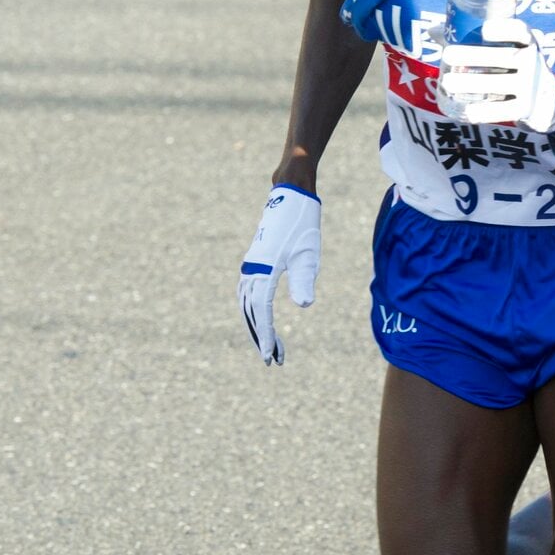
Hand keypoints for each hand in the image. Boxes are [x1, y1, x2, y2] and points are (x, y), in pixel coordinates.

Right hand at [239, 183, 320, 365]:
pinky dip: (251, 309)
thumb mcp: (309, 252)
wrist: (289, 194)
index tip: (272, 357)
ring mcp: (251, 264)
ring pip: (245, 303)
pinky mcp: (255, 260)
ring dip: (255, 325)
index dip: (266, 336)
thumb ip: (304, 279)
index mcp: (264, 270)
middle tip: (273, 360)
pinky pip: (247, 291)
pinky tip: (258, 317)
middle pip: (250, 312)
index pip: (262, 312)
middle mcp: (252, 269)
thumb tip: (304, 305)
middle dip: (260, 337)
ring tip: (268, 345)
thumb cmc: (303, 223)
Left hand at [436, 15, 554, 131]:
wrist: (547, 101)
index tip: (483, 29)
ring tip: (447, 83)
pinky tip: (465, 112)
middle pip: (503, 57)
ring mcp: (530, 86)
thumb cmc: (516, 68)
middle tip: (447, 55)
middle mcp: (532, 62)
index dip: (504, 29)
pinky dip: (482, 112)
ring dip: (470, 83)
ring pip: (498, 84)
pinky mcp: (525, 109)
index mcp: (528, 43)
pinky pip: (501, 110)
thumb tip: (433, 31)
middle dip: (473, 56)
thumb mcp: (508, 50)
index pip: (520, 31)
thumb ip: (474, 40)